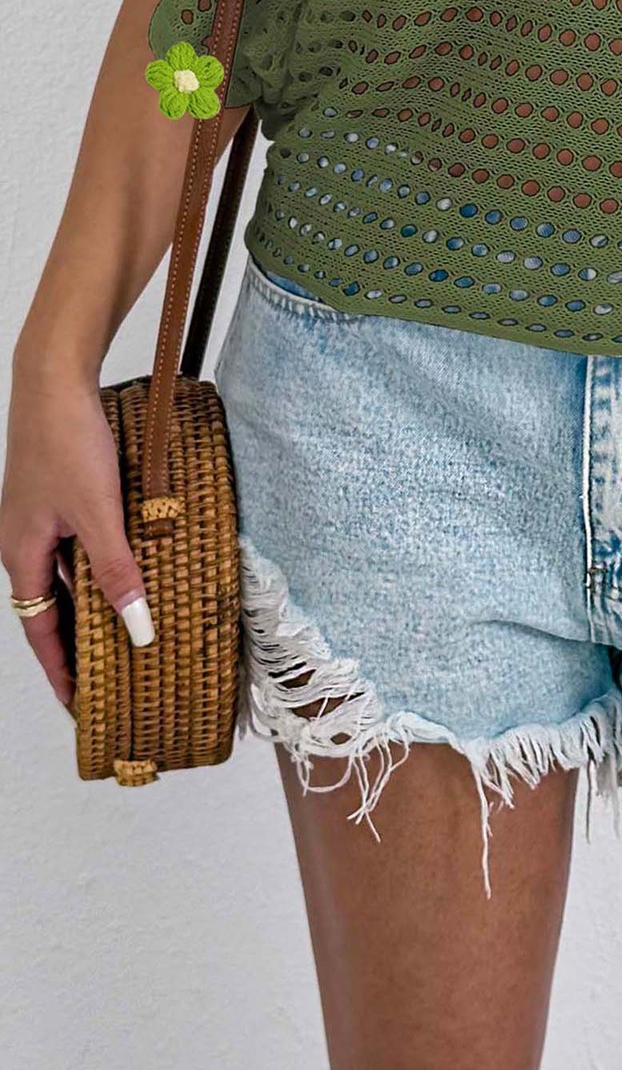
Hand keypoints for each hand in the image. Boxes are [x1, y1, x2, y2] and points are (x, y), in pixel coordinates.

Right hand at [2, 360, 152, 709]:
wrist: (54, 380)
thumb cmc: (67, 442)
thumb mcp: (99, 513)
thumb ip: (117, 571)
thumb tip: (136, 629)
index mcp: (22, 556)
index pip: (41, 632)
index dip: (61, 671)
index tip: (80, 705)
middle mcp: (25, 542)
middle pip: (53, 608)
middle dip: (79, 643)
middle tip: (110, 676)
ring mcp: (40, 518)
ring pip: (68, 575)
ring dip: (94, 601)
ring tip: (127, 629)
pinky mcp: (59, 495)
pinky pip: (79, 545)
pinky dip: (101, 564)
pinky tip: (132, 566)